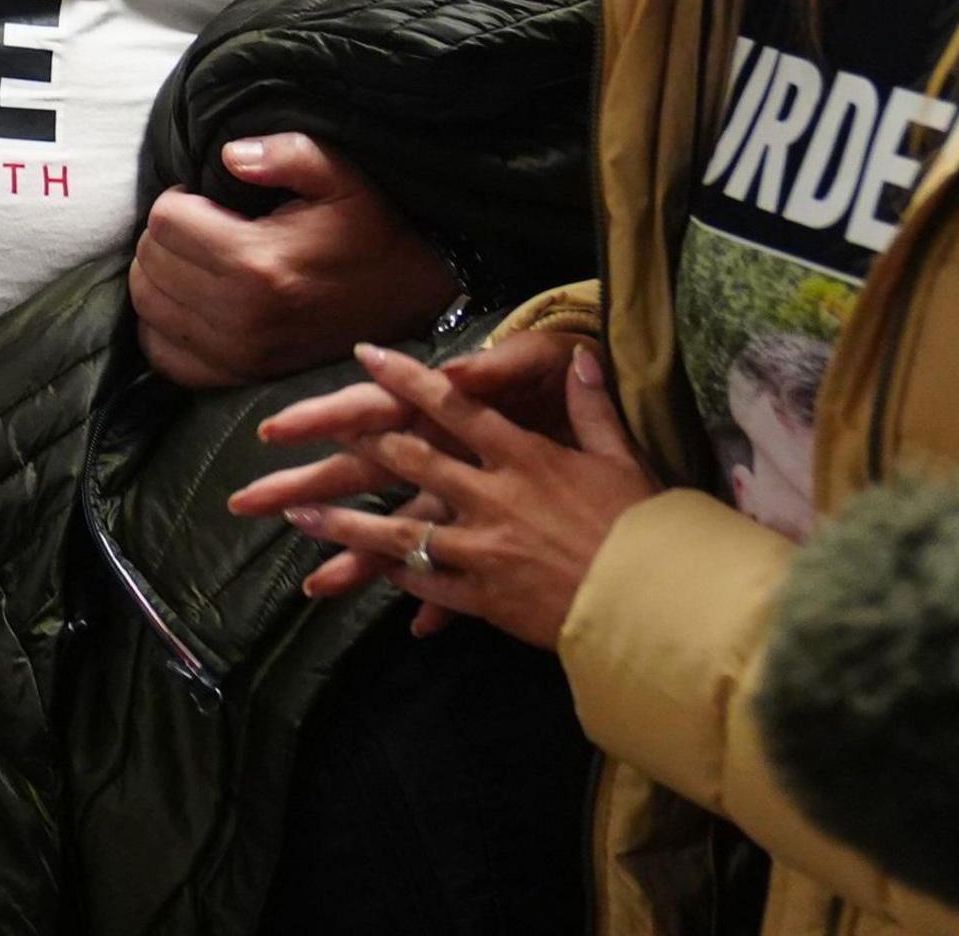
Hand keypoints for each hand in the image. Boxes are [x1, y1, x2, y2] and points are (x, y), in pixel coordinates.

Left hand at [131, 135, 457, 387]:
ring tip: (199, 259)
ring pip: (148, 305)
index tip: (210, 200)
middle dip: (167, 235)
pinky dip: (164, 324)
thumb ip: (285, 153)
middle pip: (150, 262)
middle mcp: (240, 315)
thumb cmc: (370, 230)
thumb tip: (228, 156)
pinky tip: (191, 300)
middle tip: (204, 227)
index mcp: (257, 262)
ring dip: (161, 275)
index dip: (180, 199)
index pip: (164, 220)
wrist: (413, 297)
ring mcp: (238, 352)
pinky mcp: (239, 376)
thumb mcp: (341, 175)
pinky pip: (164, 353)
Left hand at [264, 342, 658, 648]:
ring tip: (299, 516)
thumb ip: (591, 406)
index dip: (408, 379)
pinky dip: (400, 576)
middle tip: (304, 439)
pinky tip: (369, 571)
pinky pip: (430, 584)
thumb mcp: (623, 456)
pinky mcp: (486, 598)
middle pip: (411, 462)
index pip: (454, 405)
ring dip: (346, 524)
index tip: (369, 355)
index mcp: (524, 456)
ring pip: (400, 531)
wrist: (659, 603)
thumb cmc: (646, 525)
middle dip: (354, 447)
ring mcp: (483, 550)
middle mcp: (493, 498)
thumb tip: (586, 356)